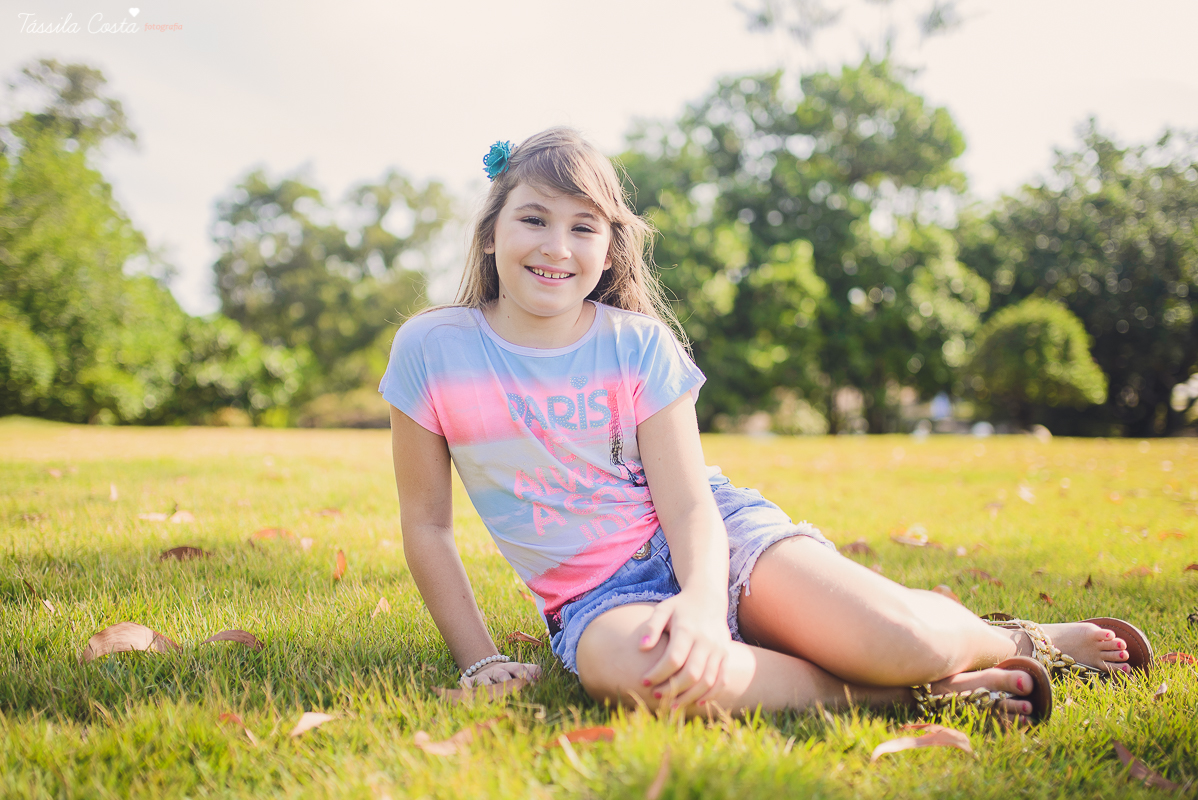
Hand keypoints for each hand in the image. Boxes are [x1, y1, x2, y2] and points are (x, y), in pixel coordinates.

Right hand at [459, 660, 541, 687]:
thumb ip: (535, 672)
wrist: (490, 670)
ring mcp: (485, 676)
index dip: (525, 675)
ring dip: (487, 684)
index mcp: (512, 668)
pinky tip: (465, 685)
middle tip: (510, 689)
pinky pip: (467, 682)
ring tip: (489, 691)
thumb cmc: (511, 676)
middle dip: (505, 680)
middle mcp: (498, 671)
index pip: (519, 669)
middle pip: (502, 674)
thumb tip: (541, 675)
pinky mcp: (472, 681)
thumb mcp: (523, 672)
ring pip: (485, 680)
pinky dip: (466, 684)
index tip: (532, 684)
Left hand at [638, 590, 731, 708]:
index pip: (674, 658)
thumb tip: (642, 646)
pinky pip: (721, 680)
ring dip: (689, 697)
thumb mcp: (663, 610)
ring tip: (672, 705)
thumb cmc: (679, 607)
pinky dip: (711, 695)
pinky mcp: (726, 655)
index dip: (658, 673)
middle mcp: (706, 641)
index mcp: (688, 629)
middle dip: (672, 689)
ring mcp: (719, 649)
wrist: (708, 599)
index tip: (644, 680)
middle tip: (655, 695)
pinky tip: (696, 702)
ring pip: (707, 681)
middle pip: (692, 673)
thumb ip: (651, 626)